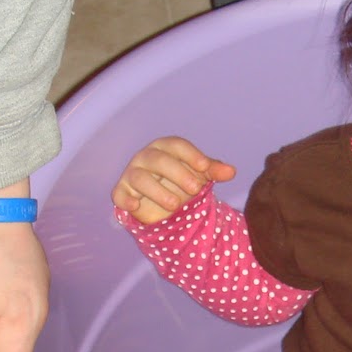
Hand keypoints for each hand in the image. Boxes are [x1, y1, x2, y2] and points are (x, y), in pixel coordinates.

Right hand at [112, 137, 235, 223]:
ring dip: (157, 191)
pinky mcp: (122, 192)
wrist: (164, 203)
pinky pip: (119, 194)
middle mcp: (147, 157)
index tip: (206, 167)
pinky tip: (136, 206)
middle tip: (195, 189)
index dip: (191, 155)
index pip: (176, 146)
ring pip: (140, 178)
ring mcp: (133, 174)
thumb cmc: (181, 181)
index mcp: (166, 148)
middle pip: (159, 160)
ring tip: (175, 205)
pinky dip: (125, 200)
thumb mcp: (199, 176)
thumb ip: (213, 171)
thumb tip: (232, 171)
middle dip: (178, 173)